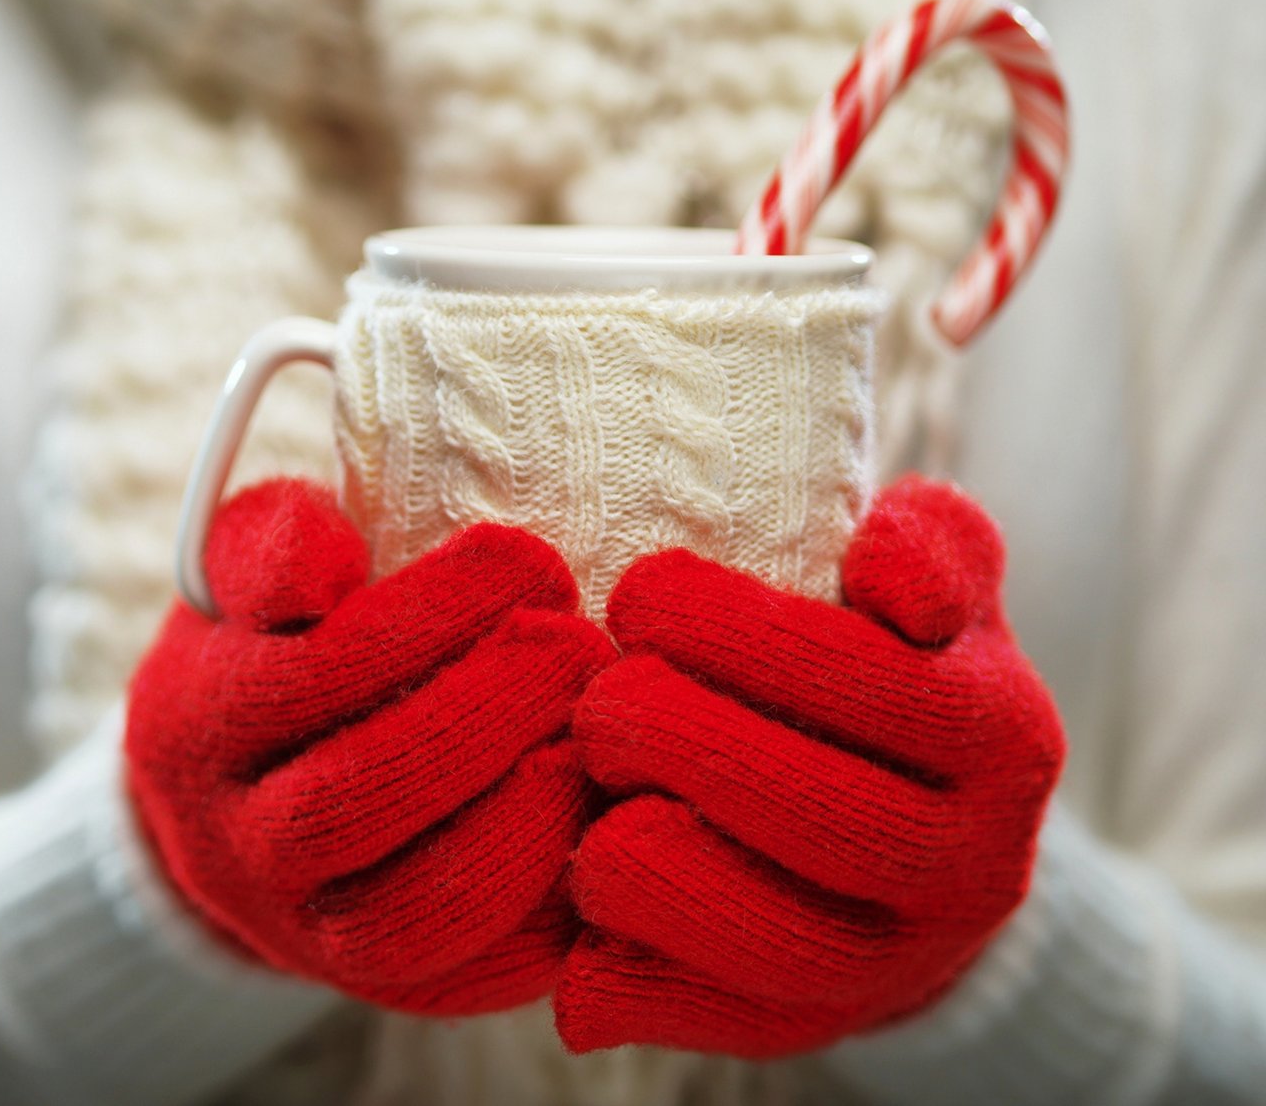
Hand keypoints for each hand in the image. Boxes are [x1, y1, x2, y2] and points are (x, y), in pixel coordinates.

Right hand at [126, 479, 613, 1015]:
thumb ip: (275, 544)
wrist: (227, 805)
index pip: (312, 672)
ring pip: (408, 912)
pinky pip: (464, 977)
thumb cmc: (268, 650)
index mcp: (200, 724)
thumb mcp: (242, 575)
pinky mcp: (378, 987)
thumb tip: (328, 561)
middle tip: (579, 647)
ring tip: (590, 743)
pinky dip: (540, 918)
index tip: (526, 560)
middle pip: (357, 797)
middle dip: (486, 716)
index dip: (428, 616)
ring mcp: (303, 932)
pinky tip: (598, 830)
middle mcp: (237, 843)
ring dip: (518, 826)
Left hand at [555, 476, 1064, 1056]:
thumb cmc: (891, 682)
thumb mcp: (940, 599)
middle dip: (681, 739)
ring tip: (588, 788)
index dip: (746, 636)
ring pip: (776, 939)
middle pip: (822, 813)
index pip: (879, 684)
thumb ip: (934, 545)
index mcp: (1003, 736)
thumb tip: (885, 566)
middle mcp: (975, 863)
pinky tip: (572, 928)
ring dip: (654, 862)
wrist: (921, 859)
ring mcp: (900, 962)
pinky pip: (723, 1022)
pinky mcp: (819, 1030)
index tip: (640, 589)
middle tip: (597, 692)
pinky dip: (638, 982)